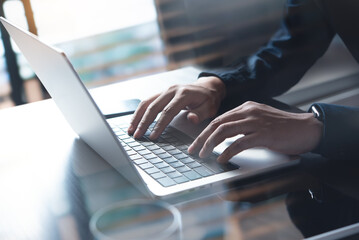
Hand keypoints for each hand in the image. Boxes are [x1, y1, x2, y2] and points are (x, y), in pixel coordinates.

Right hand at [128, 76, 225, 138]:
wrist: (207, 87)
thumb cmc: (208, 99)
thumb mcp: (210, 107)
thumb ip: (200, 114)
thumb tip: (191, 119)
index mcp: (183, 94)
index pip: (168, 111)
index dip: (159, 125)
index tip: (153, 136)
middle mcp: (171, 90)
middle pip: (153, 107)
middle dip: (144, 122)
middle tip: (137, 136)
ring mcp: (165, 90)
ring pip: (146, 103)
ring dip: (137, 117)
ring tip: (131, 130)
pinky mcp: (161, 93)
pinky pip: (147, 102)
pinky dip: (139, 112)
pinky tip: (135, 122)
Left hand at [188, 101, 322, 162]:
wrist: (307, 129)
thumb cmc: (283, 127)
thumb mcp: (259, 120)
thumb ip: (243, 124)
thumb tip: (224, 136)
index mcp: (246, 108)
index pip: (219, 119)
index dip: (204, 131)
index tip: (196, 142)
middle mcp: (248, 112)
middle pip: (217, 124)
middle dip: (202, 138)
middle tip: (193, 150)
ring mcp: (255, 122)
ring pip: (224, 131)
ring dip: (210, 144)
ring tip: (203, 155)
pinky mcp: (263, 135)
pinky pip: (239, 143)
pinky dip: (227, 151)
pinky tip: (221, 159)